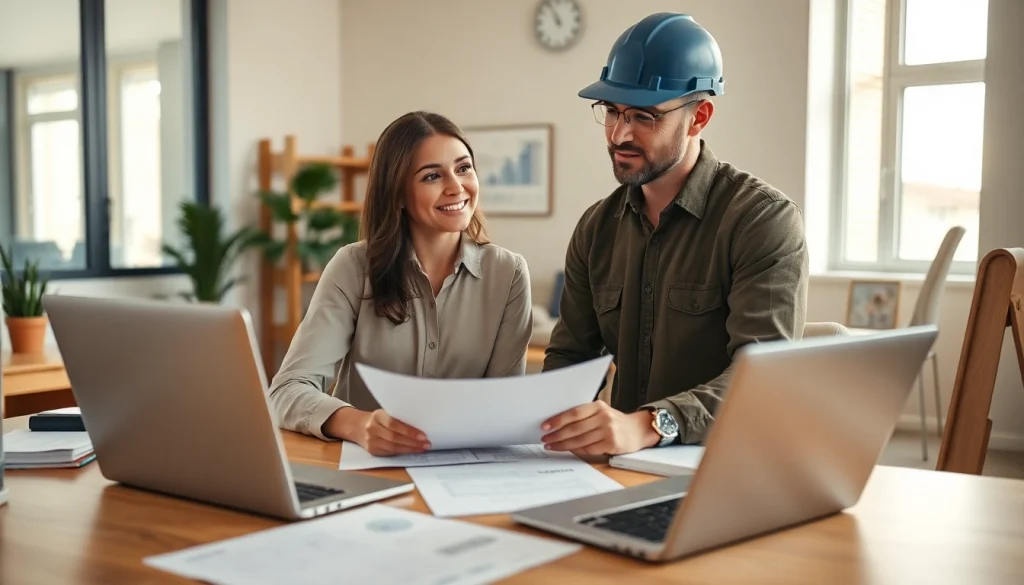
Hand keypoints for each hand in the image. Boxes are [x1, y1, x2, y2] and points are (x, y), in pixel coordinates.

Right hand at [360, 409, 430, 455]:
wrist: (359, 427)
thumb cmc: (378, 419)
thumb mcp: (386, 413)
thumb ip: (399, 418)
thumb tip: (420, 425)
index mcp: (377, 416)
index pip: (394, 424)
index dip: (409, 431)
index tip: (423, 435)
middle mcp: (372, 428)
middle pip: (394, 437)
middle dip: (413, 442)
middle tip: (426, 444)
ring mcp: (371, 441)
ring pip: (393, 447)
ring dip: (410, 449)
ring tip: (422, 448)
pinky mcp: (373, 451)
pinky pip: (390, 453)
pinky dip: (402, 453)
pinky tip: (412, 451)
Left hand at [541, 402, 660, 455]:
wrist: (638, 430)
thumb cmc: (614, 422)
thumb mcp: (601, 412)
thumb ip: (584, 415)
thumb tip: (557, 424)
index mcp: (598, 406)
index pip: (574, 413)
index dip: (558, 420)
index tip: (545, 426)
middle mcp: (604, 417)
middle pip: (575, 428)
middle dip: (557, 434)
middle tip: (545, 439)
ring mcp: (609, 431)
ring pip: (580, 440)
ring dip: (563, 444)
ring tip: (552, 446)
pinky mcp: (612, 444)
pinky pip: (589, 449)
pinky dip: (576, 450)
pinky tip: (568, 450)